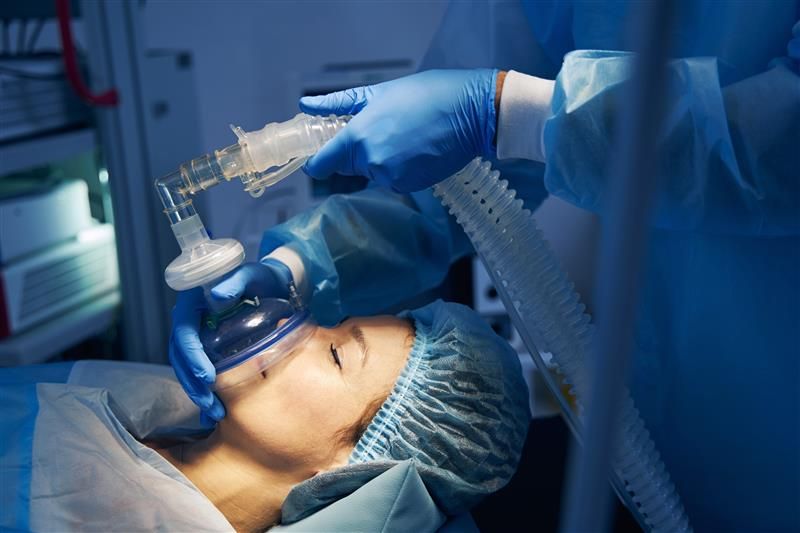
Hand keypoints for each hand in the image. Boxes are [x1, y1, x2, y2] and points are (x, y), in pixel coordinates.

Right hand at [168, 260, 292, 424]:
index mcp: (193, 302)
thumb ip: (236, 281)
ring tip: (214, 412)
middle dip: (192, 382)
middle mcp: (190, 320)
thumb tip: (218, 298)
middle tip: (210, 404)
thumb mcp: (252, 274)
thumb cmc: (261, 276)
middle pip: (180, 355)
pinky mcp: (208, 346)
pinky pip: (199, 369)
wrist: (271, 283)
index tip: (207, 376)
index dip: (192, 355)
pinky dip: (205, 389)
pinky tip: (215, 408)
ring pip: (186, 366)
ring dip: (197, 391)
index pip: (184, 331)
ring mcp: (197, 334)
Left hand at [300, 69, 497, 192]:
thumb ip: (338, 103)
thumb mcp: (378, 93)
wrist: (469, 111)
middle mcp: (371, 161)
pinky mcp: (410, 185)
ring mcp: (391, 176)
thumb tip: (305, 105)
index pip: (322, 163)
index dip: (316, 162)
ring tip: (405, 136)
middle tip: (382, 129)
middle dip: (358, 152)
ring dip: (382, 160)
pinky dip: (400, 168)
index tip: (315, 158)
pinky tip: (416, 149)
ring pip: (374, 173)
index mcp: (358, 136)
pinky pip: (393, 179)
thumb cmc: (426, 95)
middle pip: (350, 166)